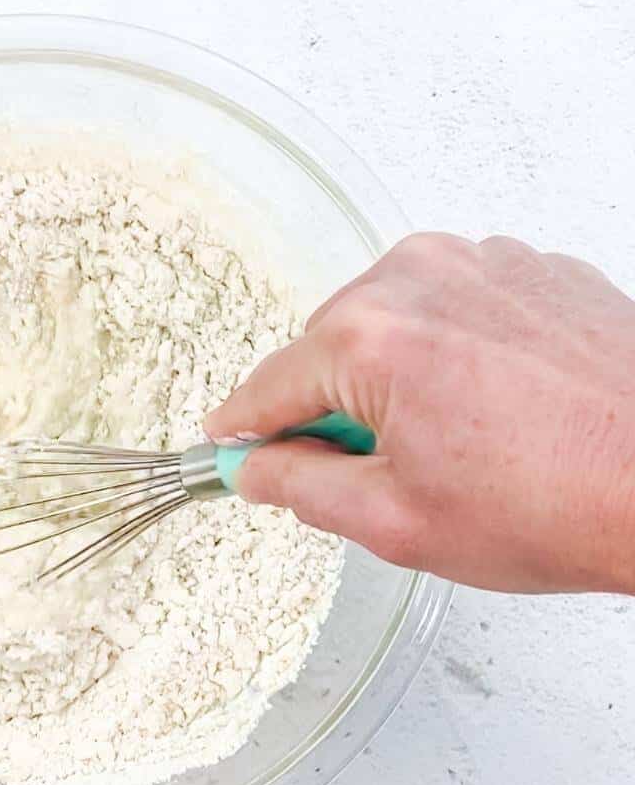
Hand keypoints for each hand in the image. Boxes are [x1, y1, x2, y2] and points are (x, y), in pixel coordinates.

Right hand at [204, 233, 634, 594]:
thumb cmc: (558, 502)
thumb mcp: (396, 522)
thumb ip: (303, 487)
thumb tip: (257, 468)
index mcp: (371, 337)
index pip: (269, 386)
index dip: (241, 431)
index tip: (227, 451)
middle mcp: (423, 276)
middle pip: (330, 346)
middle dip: (336, 409)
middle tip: (376, 480)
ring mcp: (487, 262)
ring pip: (396, 323)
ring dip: (399, 382)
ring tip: (454, 450)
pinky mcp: (537, 269)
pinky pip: (460, 309)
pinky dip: (458, 357)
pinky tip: (497, 417)